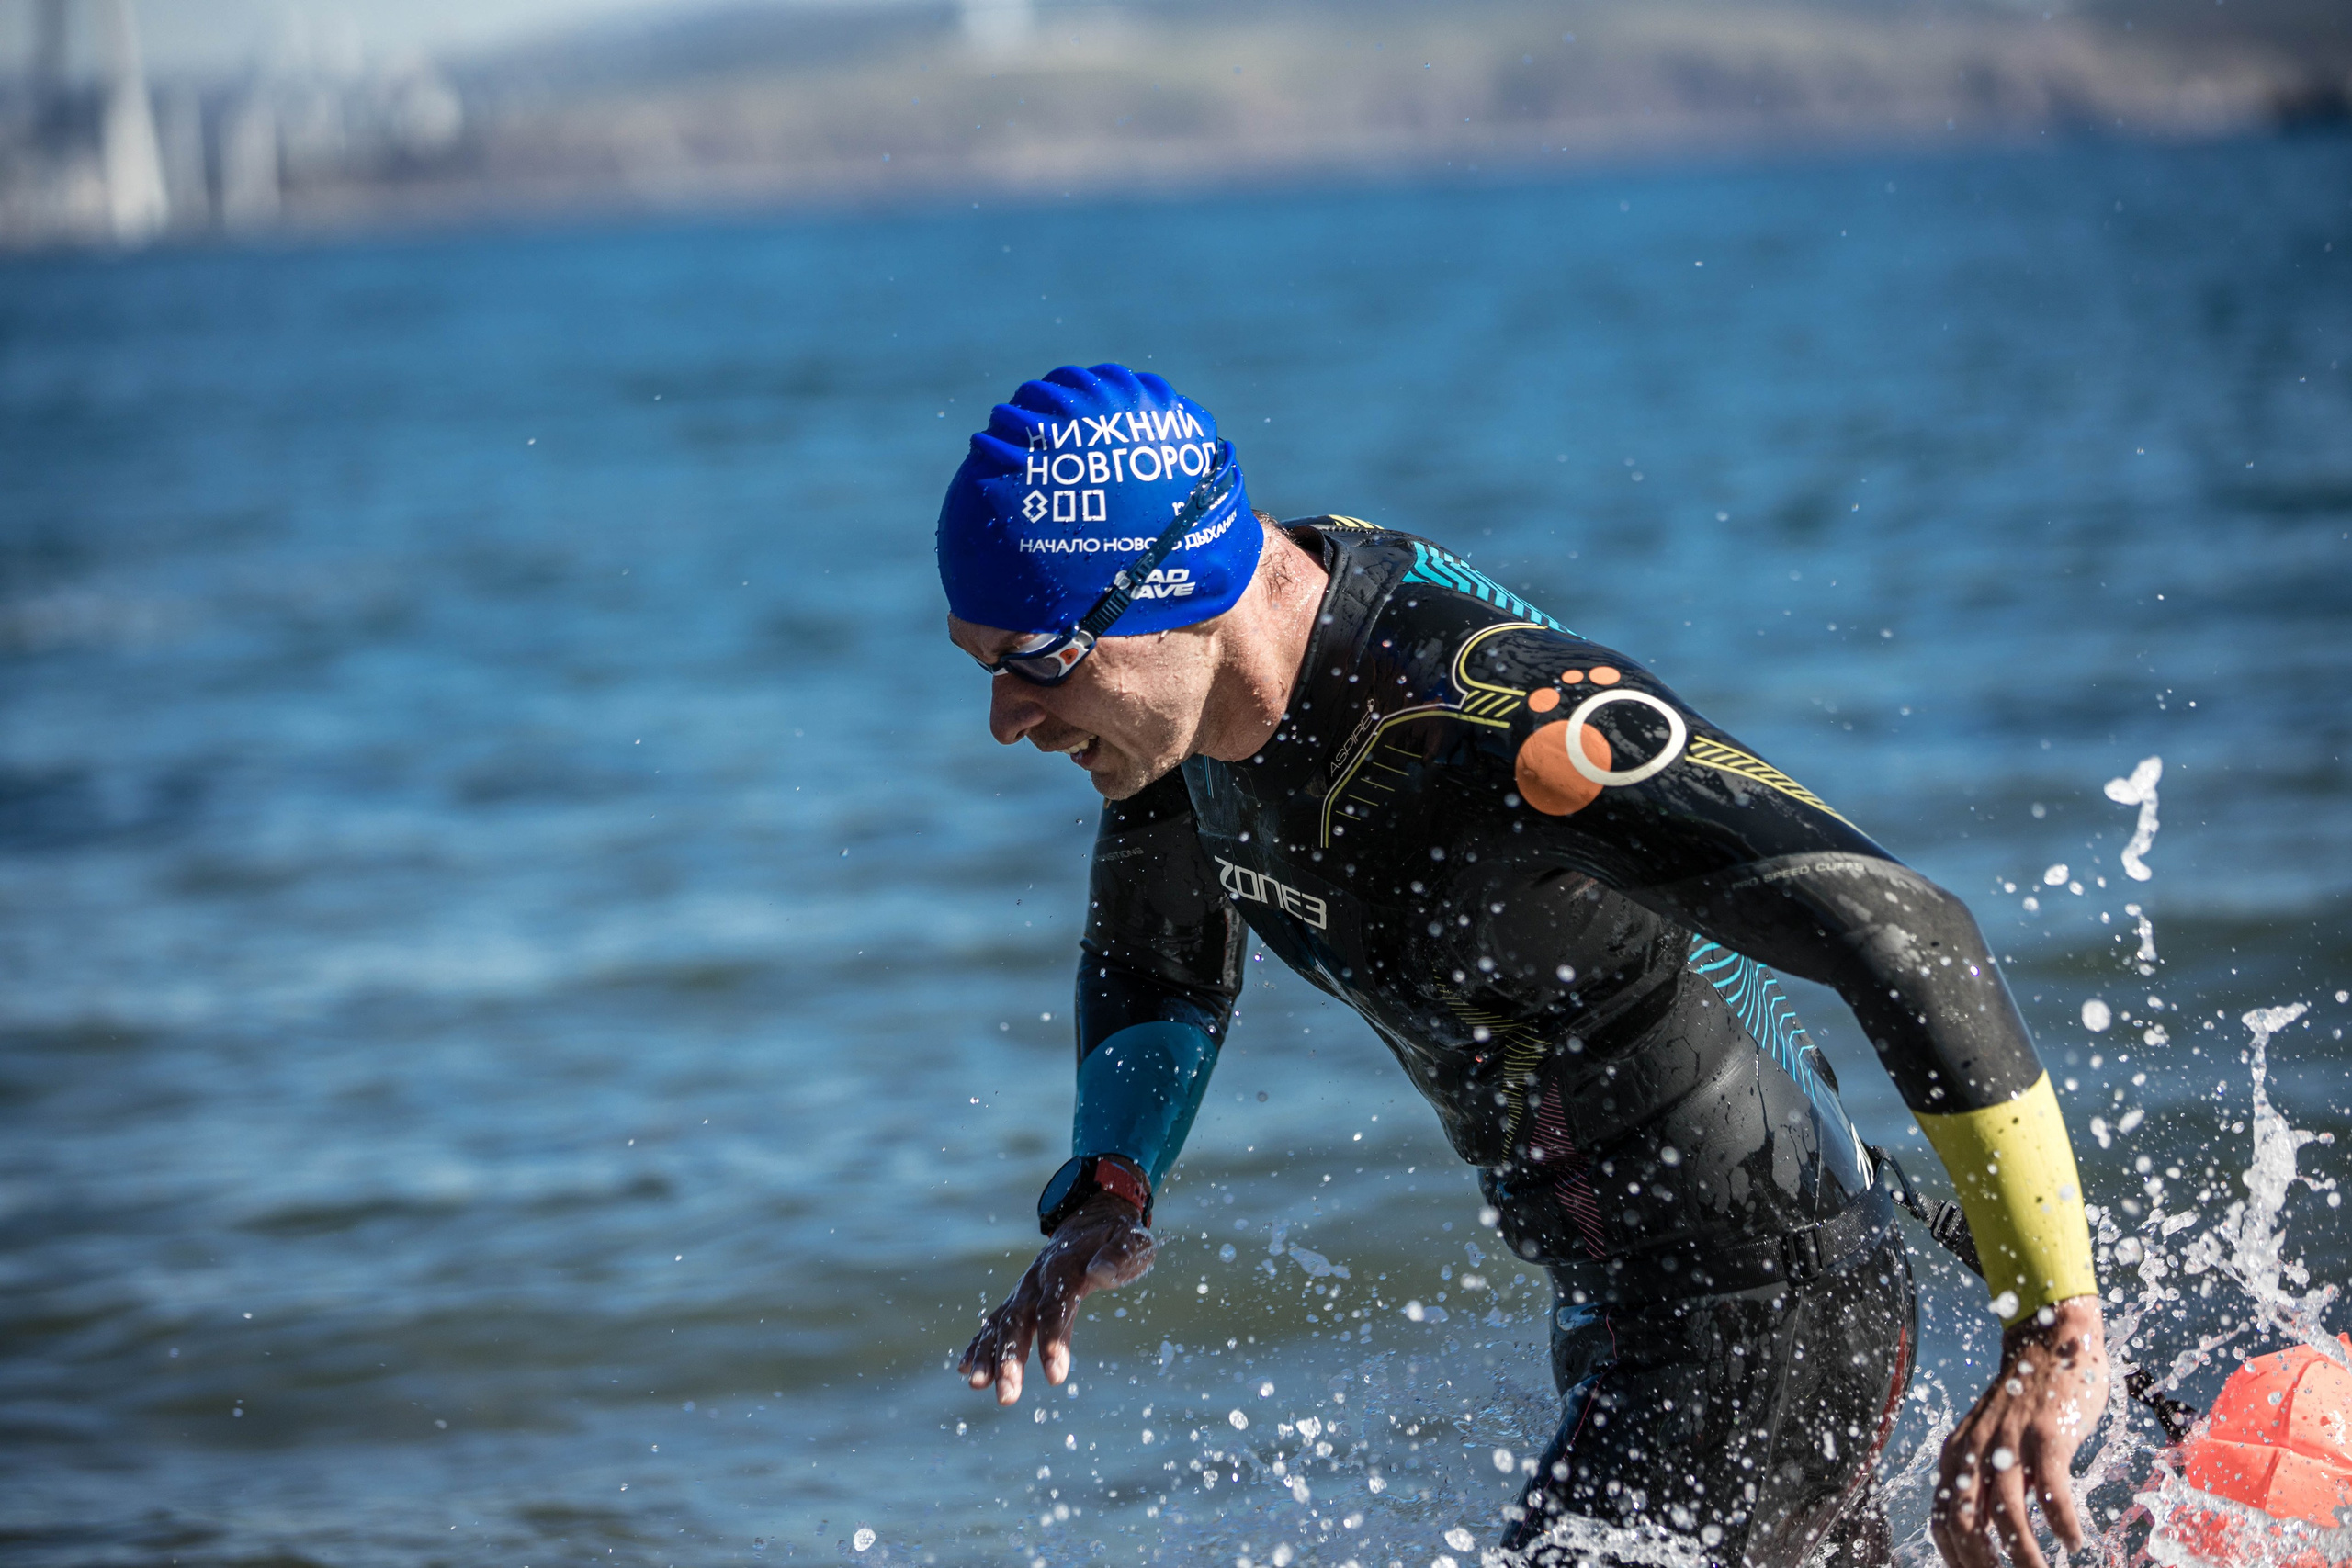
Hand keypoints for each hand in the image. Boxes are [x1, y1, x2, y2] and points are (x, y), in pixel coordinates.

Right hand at [958, 1194, 1155, 1405]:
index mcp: (1065, 1268)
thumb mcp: (1130, 1241)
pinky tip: (967, 1370)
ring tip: (978, 1385)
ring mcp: (1024, 1291)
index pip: (1055, 1307)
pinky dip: (980, 1344)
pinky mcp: (1019, 1300)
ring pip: (1001, 1325)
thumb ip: (1117, 1257)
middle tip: (1007, 1396)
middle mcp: (1037, 1281)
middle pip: (1019, 1321)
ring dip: (989, 1356)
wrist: (1090, 1219)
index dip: (1053, 1340)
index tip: (1055, 1376)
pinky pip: (994, 1323)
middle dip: (1010, 1359)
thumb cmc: (1116, 1237)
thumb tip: (1100, 1274)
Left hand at [1934, 1296, 2109, 1567]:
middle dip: (1984, 1565)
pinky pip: (2052, 1490)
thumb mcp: (1988, 1440)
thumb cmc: (2022, 1402)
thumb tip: (1983, 1535)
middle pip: (1966, 1523)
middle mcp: (1975, 1450)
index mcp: (1956, 1455)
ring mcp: (2010, 1442)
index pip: (1943, 1520)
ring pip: (2008, 1514)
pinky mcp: (2047, 1435)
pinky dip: (2061, 1523)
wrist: (2047, 1341)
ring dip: (2025, 1556)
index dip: (1957, 1559)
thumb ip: (1983, 1479)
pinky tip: (2073, 1542)